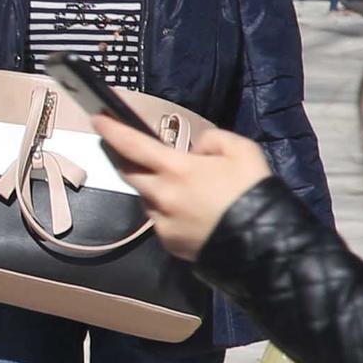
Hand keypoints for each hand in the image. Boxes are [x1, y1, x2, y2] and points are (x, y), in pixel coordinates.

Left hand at [94, 116, 274, 260]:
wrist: (265, 243)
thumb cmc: (253, 192)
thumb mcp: (241, 149)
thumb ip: (211, 140)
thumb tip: (194, 149)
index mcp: (176, 169)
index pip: (132, 144)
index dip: (111, 130)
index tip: (97, 118)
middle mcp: (161, 196)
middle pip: (129, 172)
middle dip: (123, 157)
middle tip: (124, 146)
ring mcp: (162, 222)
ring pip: (146, 198)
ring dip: (153, 187)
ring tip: (179, 185)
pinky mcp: (169, 243)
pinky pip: (160, 220)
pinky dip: (168, 210)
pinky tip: (189, 210)